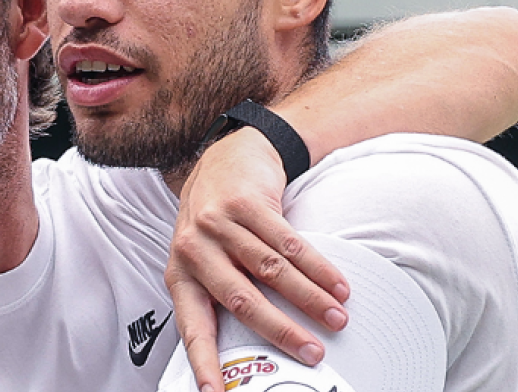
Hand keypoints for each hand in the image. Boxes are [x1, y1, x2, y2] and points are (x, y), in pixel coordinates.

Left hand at [165, 127, 349, 391]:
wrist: (227, 156)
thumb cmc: (216, 220)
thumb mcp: (204, 258)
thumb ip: (217, 295)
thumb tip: (245, 352)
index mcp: (180, 274)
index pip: (193, 326)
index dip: (205, 362)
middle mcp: (193, 249)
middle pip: (242, 301)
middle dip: (281, 332)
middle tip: (313, 354)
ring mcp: (216, 223)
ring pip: (271, 271)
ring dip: (310, 299)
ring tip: (337, 319)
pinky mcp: (243, 203)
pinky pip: (287, 242)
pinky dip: (317, 266)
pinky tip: (337, 284)